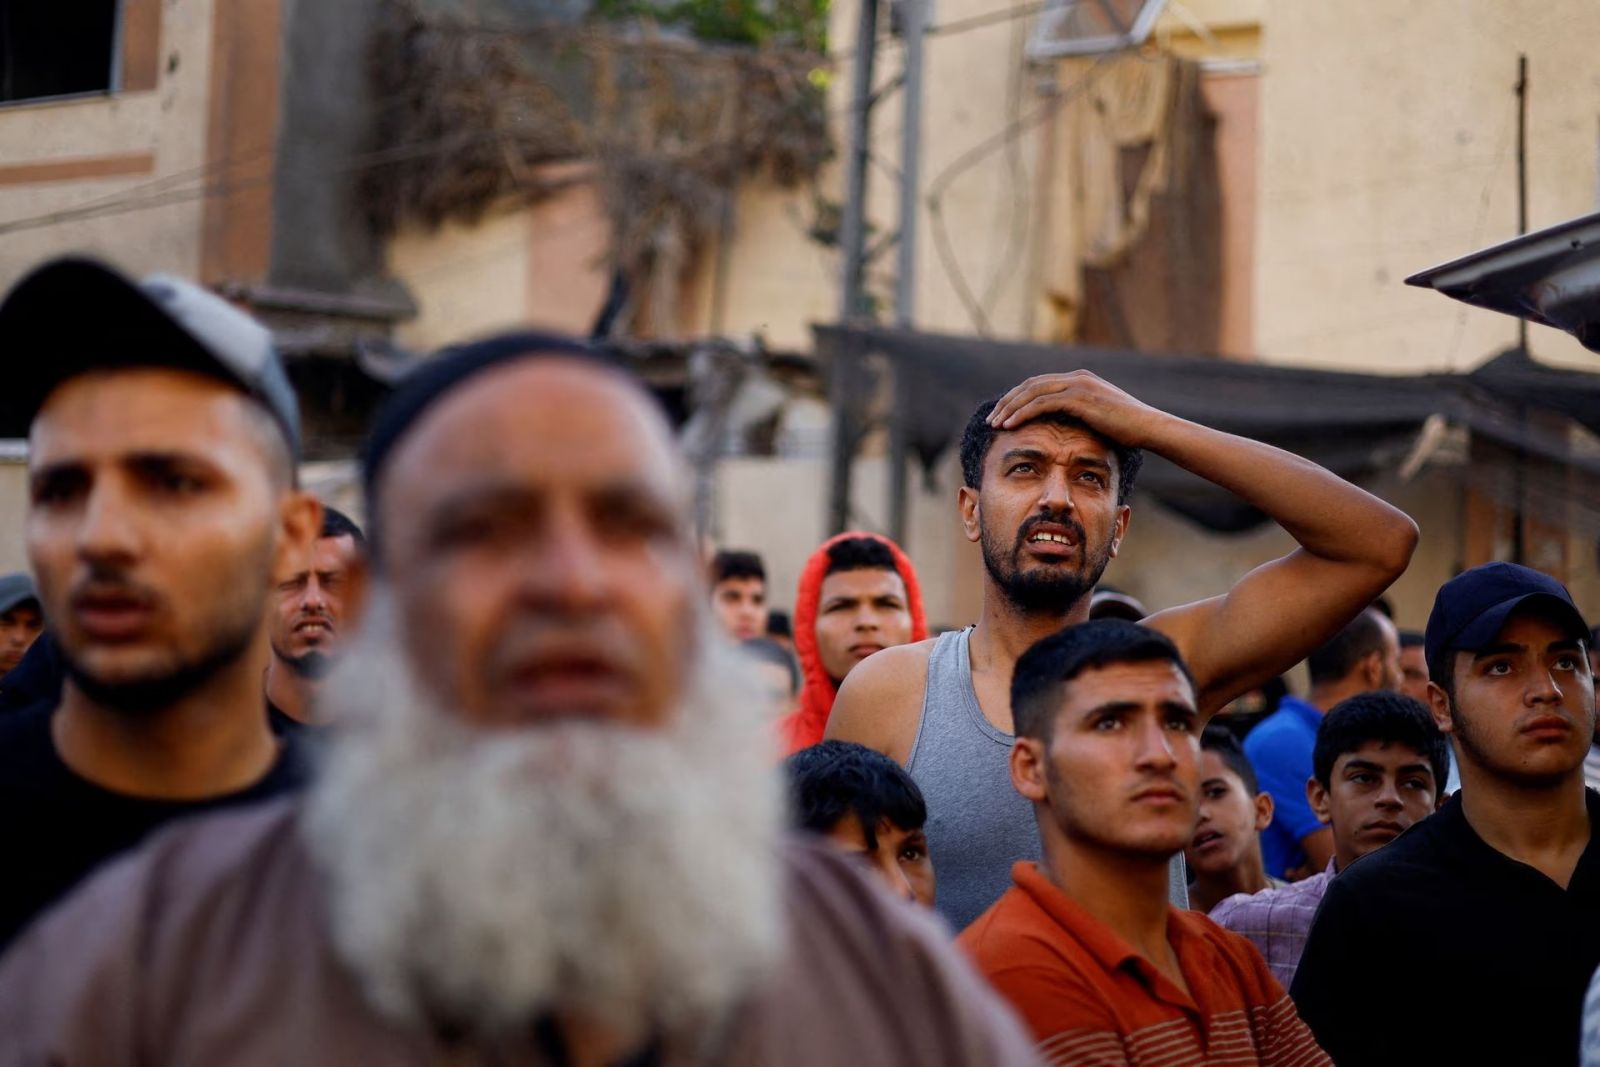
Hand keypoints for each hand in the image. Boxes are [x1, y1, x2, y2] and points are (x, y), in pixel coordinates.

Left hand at [986, 371, 1160, 446]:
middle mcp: (1076, 377)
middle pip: (1030, 385)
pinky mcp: (1079, 397)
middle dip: (1008, 402)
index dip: (1018, 398)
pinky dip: (1022, 413)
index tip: (1003, 415)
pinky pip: (1042, 403)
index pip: (1039, 384)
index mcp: (1080, 379)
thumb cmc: (1129, 430)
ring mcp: (1078, 385)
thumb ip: (1082, 416)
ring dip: (1010, 408)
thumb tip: (1065, 429)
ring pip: (1032, 392)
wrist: (1149, 427)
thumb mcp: (1101, 418)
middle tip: (991, 419)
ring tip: (995, 424)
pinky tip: (1010, 425)